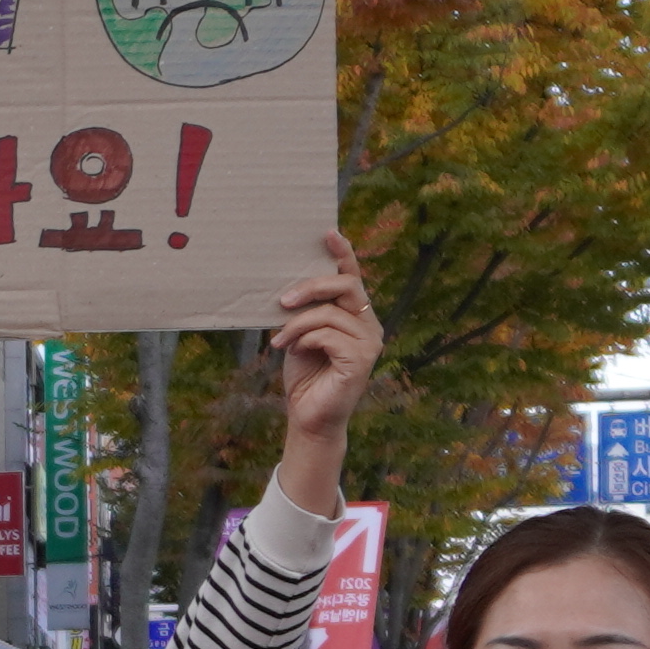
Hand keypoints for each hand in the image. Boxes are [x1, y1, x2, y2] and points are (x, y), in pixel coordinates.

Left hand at [262, 230, 380, 508]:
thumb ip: (305, 310)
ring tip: (280, 340)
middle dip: (311, 285)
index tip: (326, 232)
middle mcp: (369, 324)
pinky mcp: (361, 359)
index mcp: (356, 314)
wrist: (308, 416)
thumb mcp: (300, 334)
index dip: (342, 252)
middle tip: (283, 300)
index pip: (351, 276)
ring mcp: (369, 342)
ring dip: (297, 323)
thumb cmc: (304, 374)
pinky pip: (328, 334)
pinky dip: (304, 339)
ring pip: (330, 312)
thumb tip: (287, 285)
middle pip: (346, 285)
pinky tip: (292, 352)